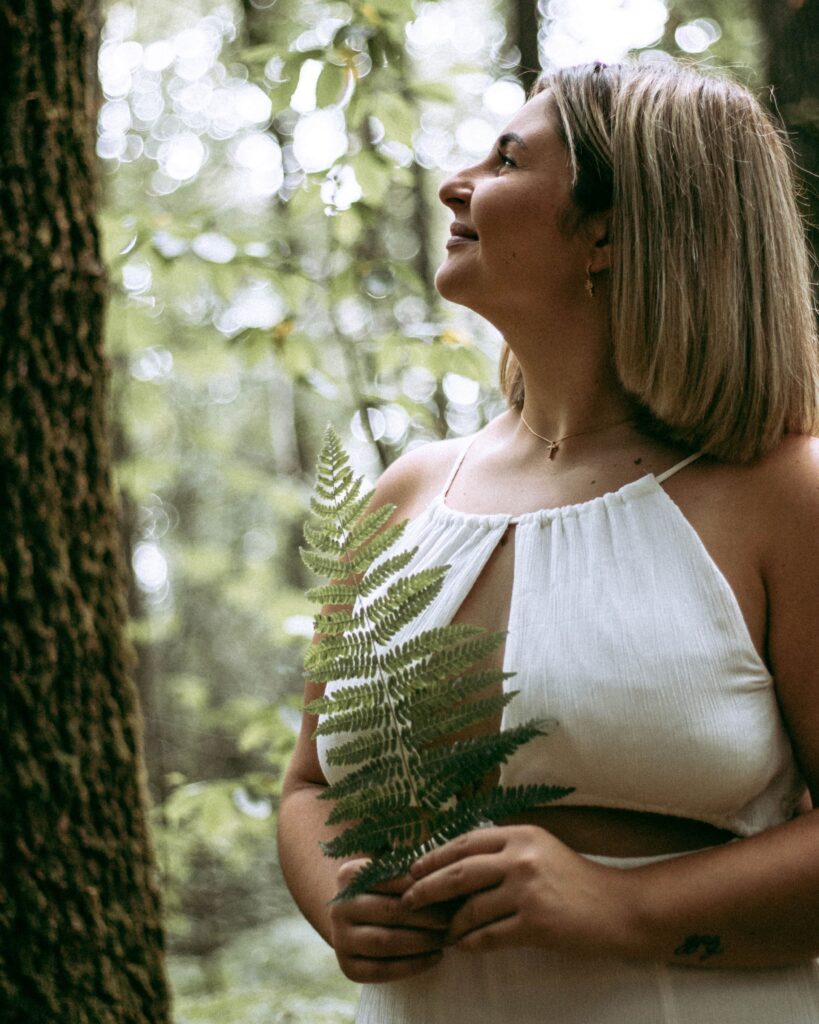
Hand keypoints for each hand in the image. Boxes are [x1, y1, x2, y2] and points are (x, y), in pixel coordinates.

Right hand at [329, 859, 452, 982]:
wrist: (358, 918)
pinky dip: (412, 966)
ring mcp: (340, 939)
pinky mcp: (348, 967)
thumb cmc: (386, 888)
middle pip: (390, 911)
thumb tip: (436, 861)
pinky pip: (382, 971)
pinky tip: (435, 957)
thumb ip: (408, 859)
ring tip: (447, 938)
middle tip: (452, 919)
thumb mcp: (391, 865)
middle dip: (427, 917)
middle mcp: (339, 907)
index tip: (448, 890)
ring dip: (422, 942)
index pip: (391, 879)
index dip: (422, 886)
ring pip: (385, 942)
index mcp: (348, 875)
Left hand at [402, 825, 636, 956]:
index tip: (412, 870)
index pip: (464, 842)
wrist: (618, 908)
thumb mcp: (540, 849)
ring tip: (442, 932)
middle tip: (407, 902)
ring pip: (470, 908)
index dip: (433, 856)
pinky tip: (464, 946)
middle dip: (426, 889)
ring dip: (451, 924)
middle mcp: (520, 856)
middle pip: (458, 872)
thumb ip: (505, 849)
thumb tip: (458, 861)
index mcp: (520, 833)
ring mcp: (527, 890)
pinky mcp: (535, 923)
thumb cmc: (576, 880)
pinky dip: (471, 943)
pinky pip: (489, 936)